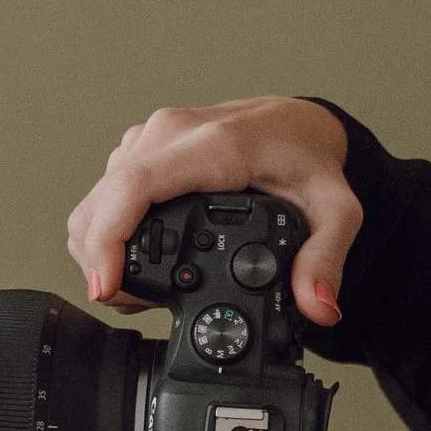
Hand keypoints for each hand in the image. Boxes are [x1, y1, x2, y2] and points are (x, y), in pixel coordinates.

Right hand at [66, 97, 361, 329]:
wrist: (299, 123)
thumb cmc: (310, 160)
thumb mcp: (336, 210)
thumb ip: (326, 260)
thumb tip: (318, 308)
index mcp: (212, 147)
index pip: (135, 186)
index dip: (108, 239)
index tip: (106, 286)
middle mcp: (171, 135)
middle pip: (102, 201)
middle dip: (101, 261)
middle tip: (132, 303)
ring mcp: (150, 139)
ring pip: (95, 200)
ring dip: (100, 250)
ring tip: (134, 290)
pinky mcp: (142, 148)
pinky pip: (103, 193)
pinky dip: (106, 232)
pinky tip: (132, 261)